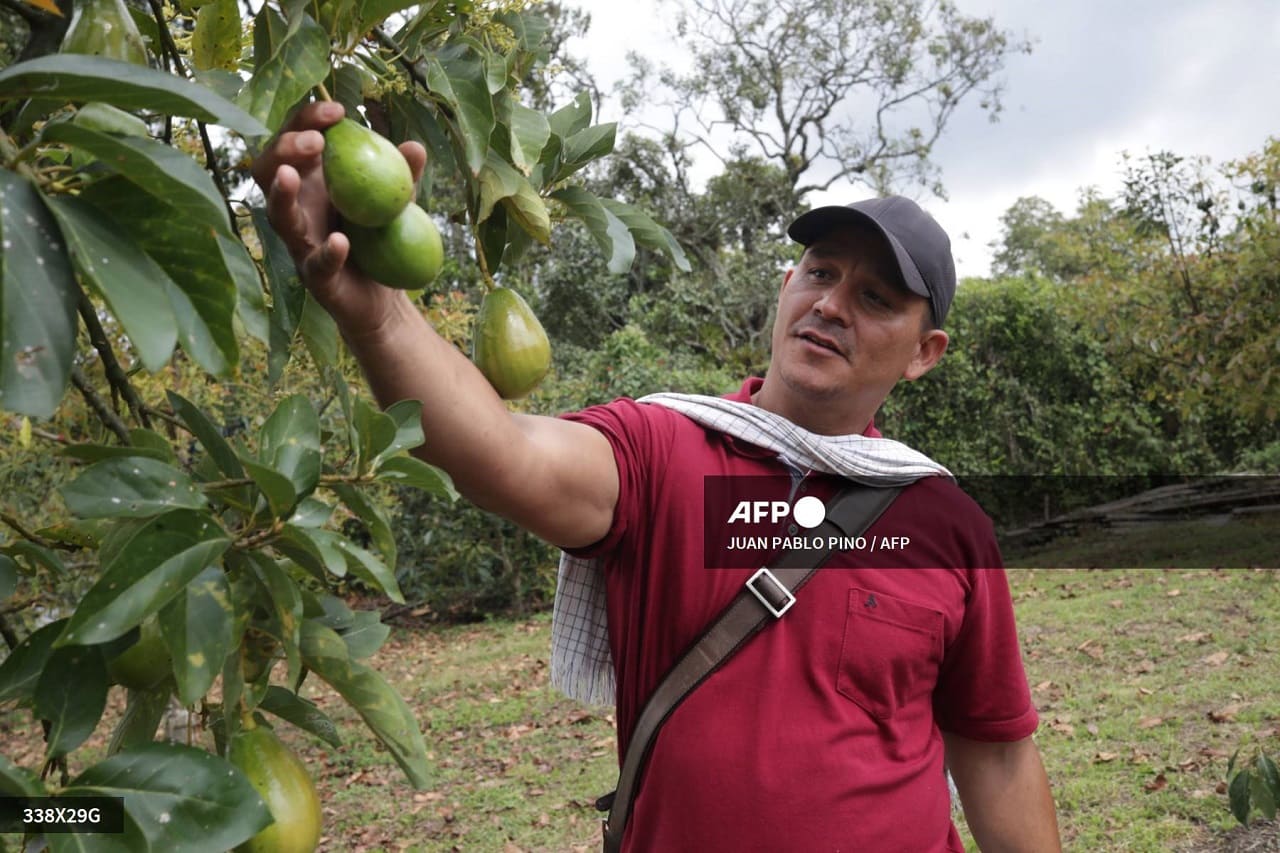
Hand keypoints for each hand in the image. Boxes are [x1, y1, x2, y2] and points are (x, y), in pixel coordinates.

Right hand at [251, 101, 428, 337]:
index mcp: (312, 182)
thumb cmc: (382, 240)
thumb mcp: (395, 202)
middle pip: (269, 170)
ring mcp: (300, 244)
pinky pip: (316, 264)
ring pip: (278, 216)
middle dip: (285, 148)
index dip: (307, 120)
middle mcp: (297, 209)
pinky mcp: (314, 278)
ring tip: (291, 175)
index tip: (338, 111)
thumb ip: (402, 177)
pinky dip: (327, 253)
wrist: (385, 297)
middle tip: (315, 141)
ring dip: (282, 194)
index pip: (295, 140)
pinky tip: (340, 241)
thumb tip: (415, 147)